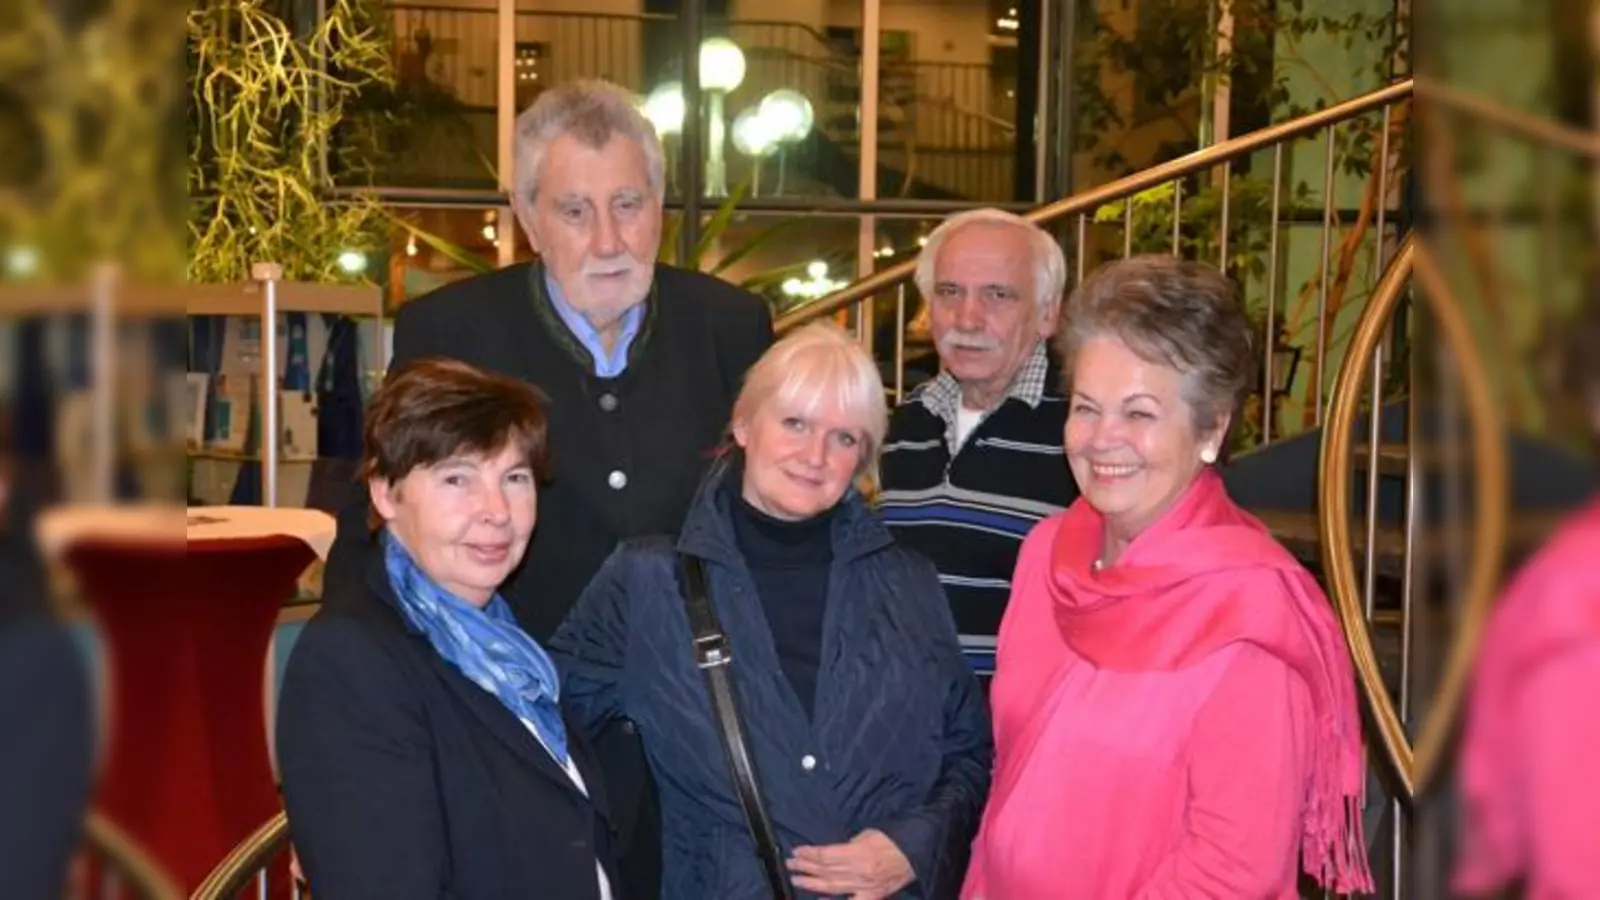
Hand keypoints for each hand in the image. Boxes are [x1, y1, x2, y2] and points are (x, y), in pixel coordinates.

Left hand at [788, 829, 914, 898]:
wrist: (917, 853)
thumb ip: (849, 846)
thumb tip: (834, 853)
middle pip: (825, 871)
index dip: (809, 854)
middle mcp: (859, 873)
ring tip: (797, 879)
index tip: (797, 851)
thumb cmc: (893, 840)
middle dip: (805, 868)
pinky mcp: (872, 896)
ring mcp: (865, 887)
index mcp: (858, 854)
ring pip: (832, 887)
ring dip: (812, 884)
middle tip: (790, 864)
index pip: (826, 856)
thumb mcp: (868, 835)